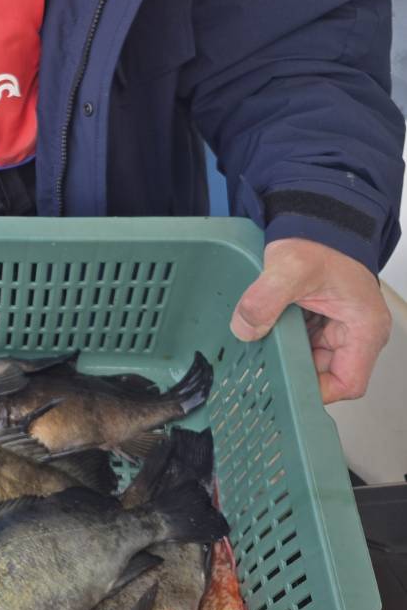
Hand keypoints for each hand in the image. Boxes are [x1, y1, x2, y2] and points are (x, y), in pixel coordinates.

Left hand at [230, 236, 390, 403]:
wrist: (315, 218)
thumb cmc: (319, 240)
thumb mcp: (290, 267)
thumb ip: (265, 299)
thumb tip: (245, 330)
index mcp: (365, 329)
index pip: (348, 383)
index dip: (317, 391)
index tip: (283, 384)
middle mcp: (358, 333)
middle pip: (327, 374)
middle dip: (294, 371)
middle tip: (260, 366)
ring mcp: (340, 327)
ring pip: (311, 359)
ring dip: (287, 355)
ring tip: (260, 347)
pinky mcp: (323, 320)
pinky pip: (303, 343)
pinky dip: (284, 340)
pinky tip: (265, 333)